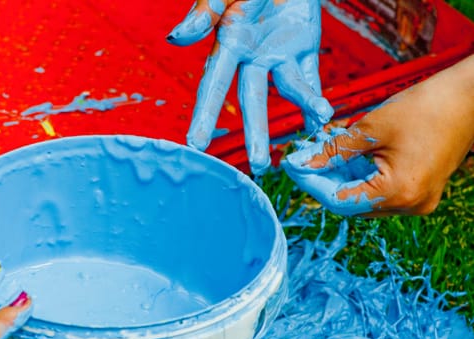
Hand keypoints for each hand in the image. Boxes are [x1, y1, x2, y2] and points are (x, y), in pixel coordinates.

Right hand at [168, 0, 333, 174]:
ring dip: (302, 107)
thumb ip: (205, 11)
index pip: (213, 85)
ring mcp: (279, 55)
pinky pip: (311, 78)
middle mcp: (252, 56)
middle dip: (255, 131)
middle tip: (258, 165)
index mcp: (230, 43)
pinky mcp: (303, 49)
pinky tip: (321, 121)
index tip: (196, 144)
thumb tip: (176, 38)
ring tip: (317, 125)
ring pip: (288, 90)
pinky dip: (315, 99)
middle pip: (251, 99)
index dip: (204, 114)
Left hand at [282, 54, 473, 215]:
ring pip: (363, 196)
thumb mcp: (371, 128)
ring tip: (325, 149)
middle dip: (325, 177)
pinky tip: (346, 153)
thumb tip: (303, 163)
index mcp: (400, 192)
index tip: (292, 166)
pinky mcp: (420, 190)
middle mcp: (410, 204)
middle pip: (351, 201)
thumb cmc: (425, 107)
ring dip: (341, 174)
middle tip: (305, 155)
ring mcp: (417, 200)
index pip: (339, 200)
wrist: (469, 97)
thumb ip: (334, 150)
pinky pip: (380, 189)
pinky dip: (360, 173)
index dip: (311, 183)